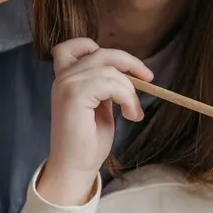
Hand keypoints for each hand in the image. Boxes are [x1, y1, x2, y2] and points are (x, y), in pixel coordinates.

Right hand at [38, 38, 152, 205]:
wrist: (75, 167)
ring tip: (134, 112)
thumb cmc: (88, 140)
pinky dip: (127, 97)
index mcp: (65, 78)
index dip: (97, 47)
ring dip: (130, 91)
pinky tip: (130, 115)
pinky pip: (112, 83)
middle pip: (102, 53)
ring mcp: (67, 84)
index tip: (123, 66)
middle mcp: (63, 78)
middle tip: (149, 79)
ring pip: (111, 70)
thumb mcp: (100, 105)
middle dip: (130, 63)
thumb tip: (127, 73)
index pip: (72, 46)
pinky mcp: (74, 95)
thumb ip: (104, 85)